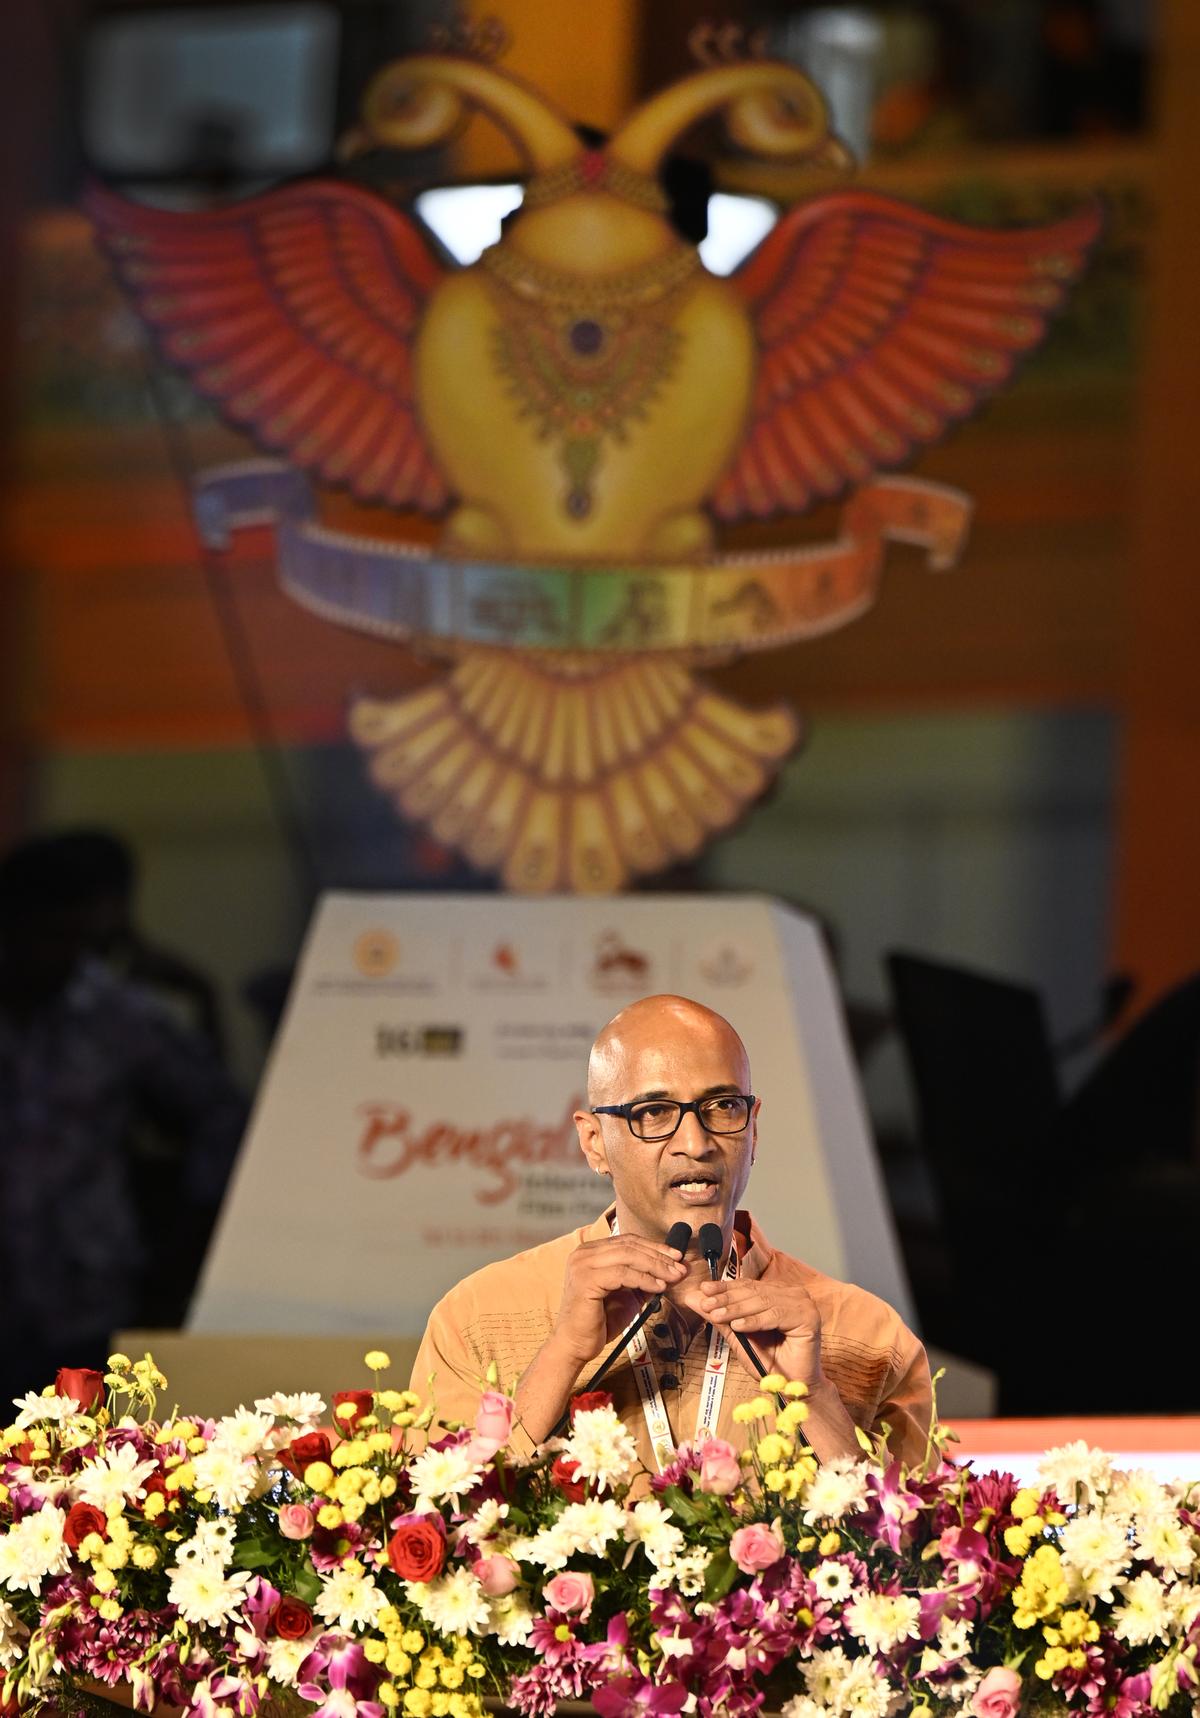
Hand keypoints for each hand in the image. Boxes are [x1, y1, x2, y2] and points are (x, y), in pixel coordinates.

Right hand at [550, 1234, 688, 1366]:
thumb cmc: (599, 1321)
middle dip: (659, 1256)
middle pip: (629, 1245)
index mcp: (591, 1252)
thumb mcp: (627, 1295)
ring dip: (655, 1266)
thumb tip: (670, 1269)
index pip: (628, 1241)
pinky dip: (644, 1279)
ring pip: (628, 1256)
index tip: (676, 1256)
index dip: (654, 1247)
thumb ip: (643, 1279)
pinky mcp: (586, 1280)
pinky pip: (622, 1274)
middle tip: (680, 1266)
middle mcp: (584, 1253)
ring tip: (673, 1276)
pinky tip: (658, 1287)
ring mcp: (583, 1265)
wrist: (576, 1345)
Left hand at [684, 1277, 824, 1387]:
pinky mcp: (809, 1318)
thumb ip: (720, 1316)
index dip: (724, 1288)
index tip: (703, 1289)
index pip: (747, 1286)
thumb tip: (693, 1297)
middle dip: (727, 1299)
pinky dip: (755, 1321)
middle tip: (706, 1304)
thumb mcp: (739, 1336)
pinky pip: (776, 1315)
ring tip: (717, 1315)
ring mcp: (804, 1304)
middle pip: (754, 1292)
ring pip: (763, 1302)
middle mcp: (793, 1294)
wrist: (792, 1387)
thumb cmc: (770, 1362)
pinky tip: (738, 1325)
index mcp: (779, 1293)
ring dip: (737, 1309)